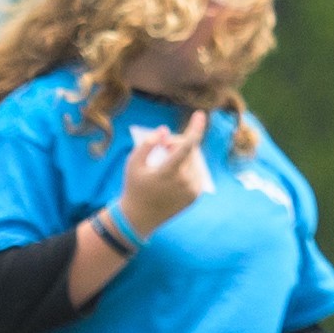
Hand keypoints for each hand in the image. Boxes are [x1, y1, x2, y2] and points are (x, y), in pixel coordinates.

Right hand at [120, 110, 216, 233]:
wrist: (140, 218)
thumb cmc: (134, 187)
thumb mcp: (133, 163)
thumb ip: (148, 144)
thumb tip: (165, 130)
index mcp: (169, 172)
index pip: (186, 146)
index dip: (195, 128)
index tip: (200, 114)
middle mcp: (185, 181)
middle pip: (189, 149)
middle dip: (176, 143)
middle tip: (161, 147)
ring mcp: (193, 189)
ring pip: (194, 160)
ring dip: (182, 155)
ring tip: (165, 163)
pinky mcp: (196, 195)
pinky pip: (196, 171)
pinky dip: (187, 167)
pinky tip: (173, 175)